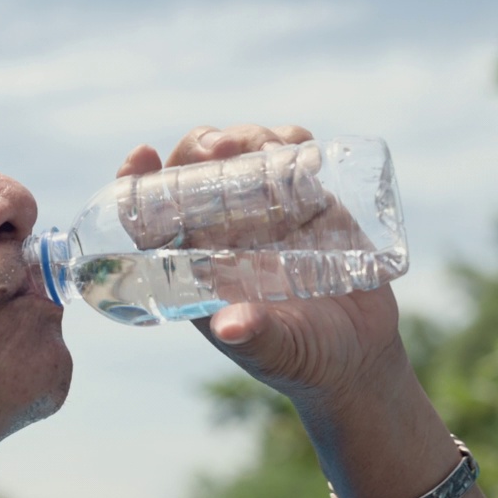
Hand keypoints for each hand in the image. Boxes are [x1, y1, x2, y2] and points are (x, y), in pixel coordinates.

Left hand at [116, 124, 408, 410]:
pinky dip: (291, 141)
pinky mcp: (308, 202)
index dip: (138, 180)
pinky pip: (289, 157)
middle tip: (225, 149)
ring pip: (240, 155)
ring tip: (271, 148)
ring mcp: (265, 212)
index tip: (143, 154)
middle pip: (196, 171)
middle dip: (202, 147)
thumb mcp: (275, 350)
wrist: (359, 357)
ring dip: (248, 137)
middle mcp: (223, 232)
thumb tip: (229, 327)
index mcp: (196, 262)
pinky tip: (301, 146)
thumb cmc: (303, 360)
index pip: (152, 215)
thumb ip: (254, 338)